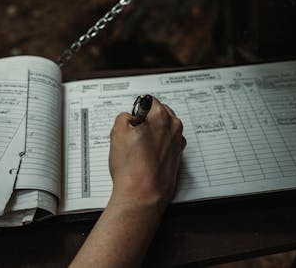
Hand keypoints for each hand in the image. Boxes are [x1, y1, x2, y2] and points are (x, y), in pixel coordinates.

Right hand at [108, 98, 185, 213]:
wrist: (142, 195)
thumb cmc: (132, 167)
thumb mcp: (117, 132)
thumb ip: (124, 117)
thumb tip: (129, 118)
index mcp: (162, 116)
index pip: (148, 102)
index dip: (136, 112)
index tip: (131, 120)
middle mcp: (174, 128)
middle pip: (158, 116)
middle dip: (145, 123)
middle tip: (131, 136)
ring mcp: (177, 144)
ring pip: (162, 132)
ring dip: (151, 136)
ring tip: (136, 151)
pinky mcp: (176, 158)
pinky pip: (165, 146)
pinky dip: (156, 149)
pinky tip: (144, 159)